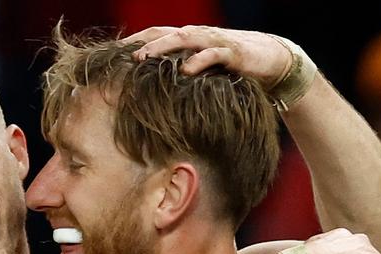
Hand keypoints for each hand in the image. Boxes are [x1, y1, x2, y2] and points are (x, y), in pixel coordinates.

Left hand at [124, 25, 291, 87]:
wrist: (270, 59)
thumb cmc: (230, 68)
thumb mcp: (201, 70)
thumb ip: (179, 74)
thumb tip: (153, 92)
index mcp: (187, 39)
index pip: (155, 34)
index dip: (133, 41)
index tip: (111, 53)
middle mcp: (197, 36)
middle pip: (163, 33)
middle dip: (141, 43)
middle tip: (121, 55)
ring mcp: (213, 42)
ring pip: (183, 39)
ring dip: (162, 47)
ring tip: (143, 58)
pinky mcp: (231, 53)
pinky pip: (212, 55)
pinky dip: (197, 61)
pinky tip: (185, 70)